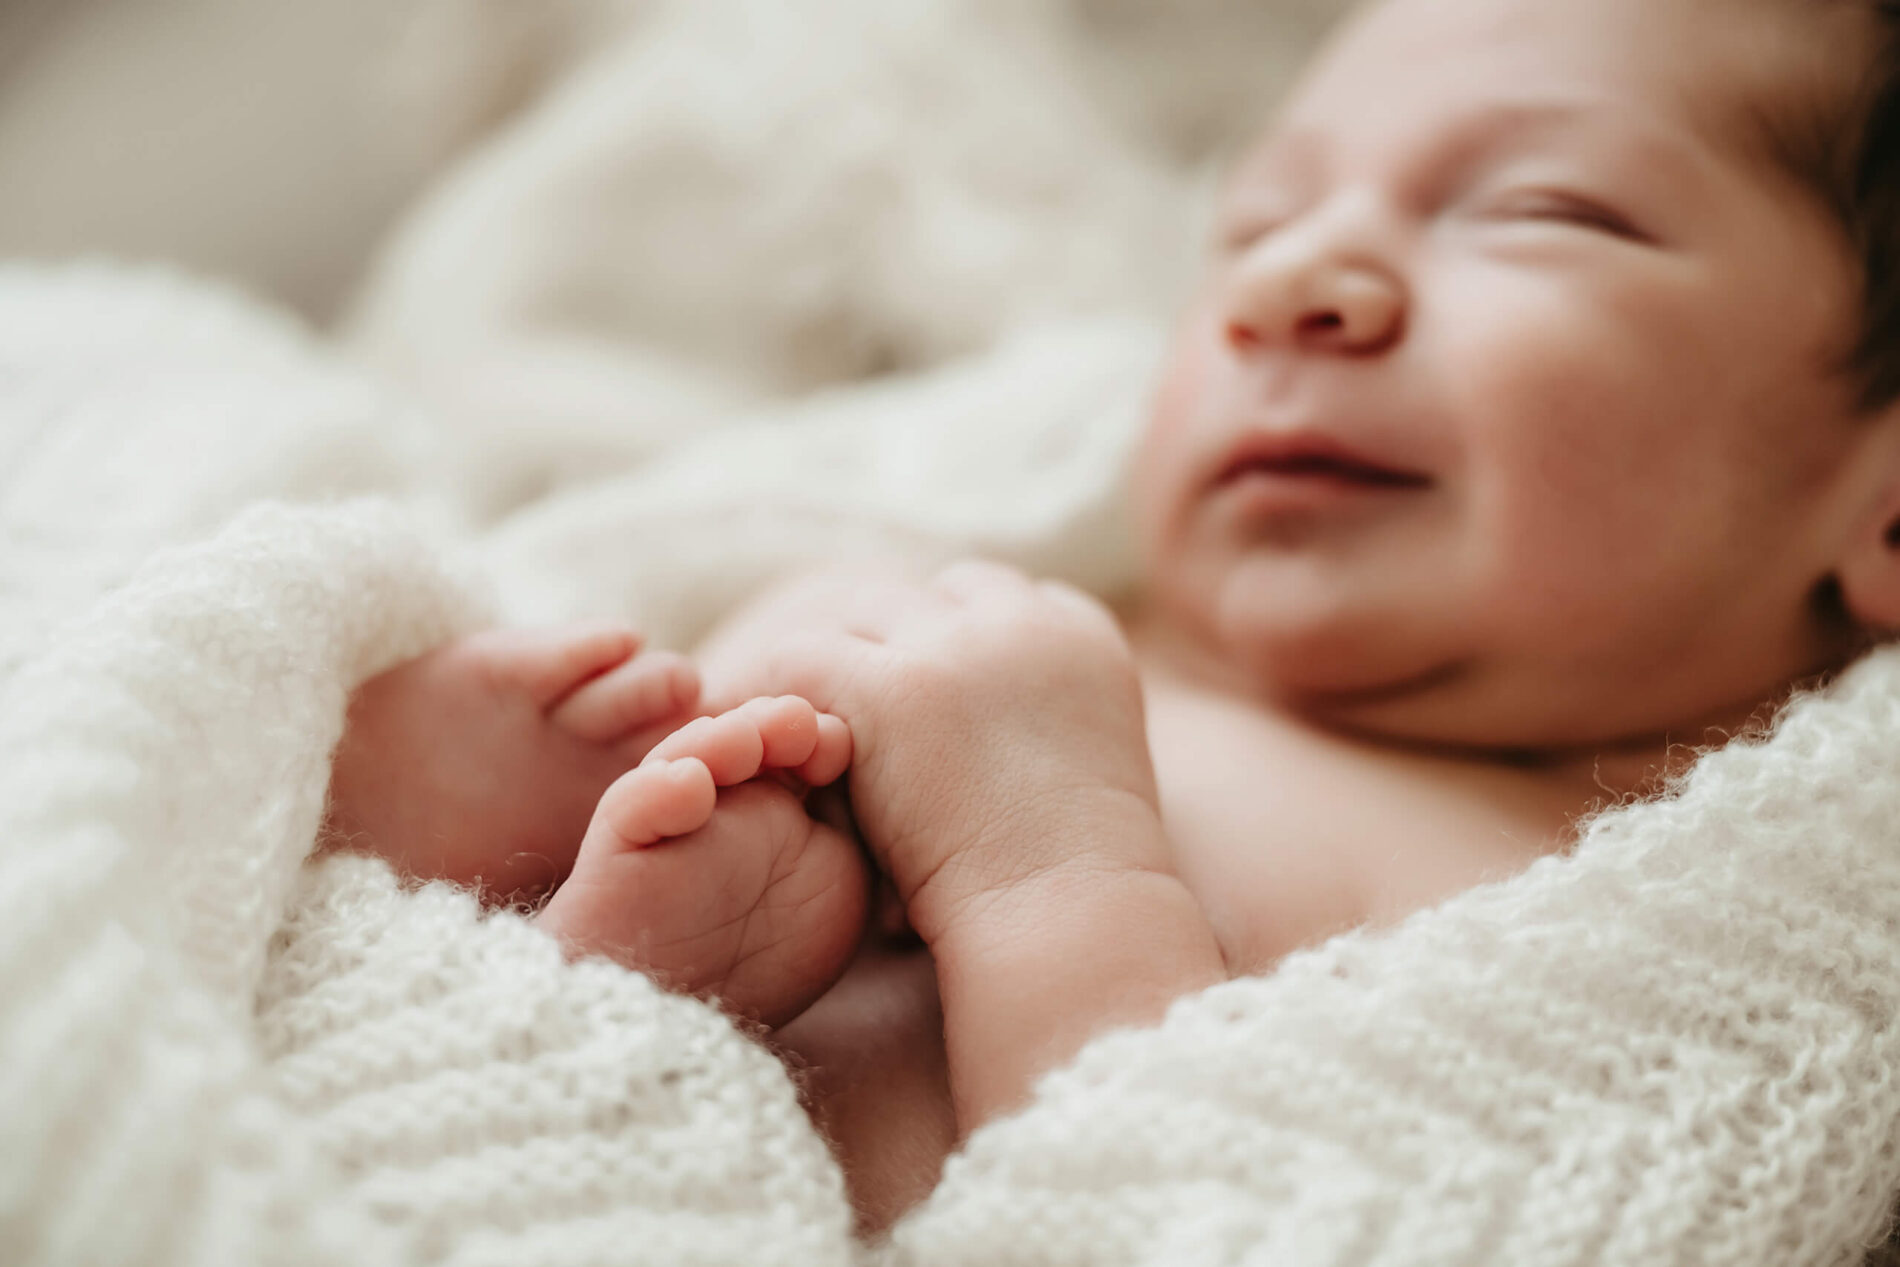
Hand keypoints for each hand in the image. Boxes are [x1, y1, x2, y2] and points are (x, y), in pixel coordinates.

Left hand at [727, 560, 1164, 944]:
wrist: (1066, 916)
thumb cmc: (1074, 883)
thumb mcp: (1080, 769)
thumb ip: (1035, 722)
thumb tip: (975, 734)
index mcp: (1083, 633)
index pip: (994, 593)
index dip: (947, 635)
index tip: (918, 686)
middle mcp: (1023, 621)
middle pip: (924, 595)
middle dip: (884, 643)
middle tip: (839, 700)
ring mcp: (957, 645)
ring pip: (858, 616)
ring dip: (830, 666)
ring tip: (783, 718)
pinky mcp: (894, 687)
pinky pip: (799, 659)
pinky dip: (769, 693)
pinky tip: (749, 737)